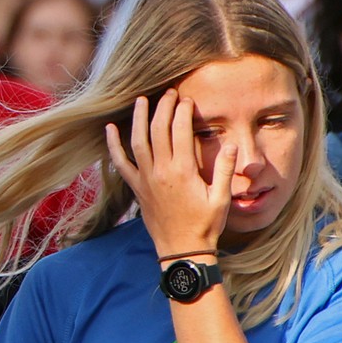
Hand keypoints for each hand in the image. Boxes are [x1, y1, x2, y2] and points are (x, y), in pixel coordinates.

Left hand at [104, 90, 233, 260]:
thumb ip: (225, 170)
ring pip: (138, 142)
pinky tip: (110, 130)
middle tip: (169, 93)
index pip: (180, 132)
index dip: (183, 112)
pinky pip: (121, 163)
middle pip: (158, 131)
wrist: (182, 249)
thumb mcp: (221, 198)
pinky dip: (114, 146)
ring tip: (141, 100)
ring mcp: (146, 180)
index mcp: (183, 171)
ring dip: (139, 119)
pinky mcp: (137, 189)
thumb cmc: (204, 225)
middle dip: (163, 108)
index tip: (187, 100)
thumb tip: (231, 144)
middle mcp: (161, 172)